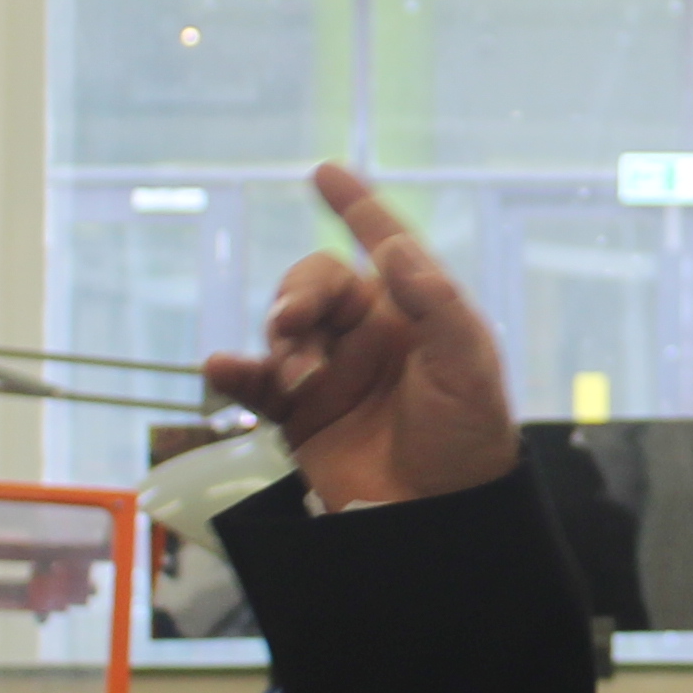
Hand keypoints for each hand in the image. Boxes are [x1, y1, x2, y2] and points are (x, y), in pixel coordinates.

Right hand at [199, 161, 522, 510]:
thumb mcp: (468, 366)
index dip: (356, 207)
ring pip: (284, 328)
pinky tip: (223, 371)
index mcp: (413, 312)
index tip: (324, 172)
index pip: (383, 243)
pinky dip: (235, 371)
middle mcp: (368, 333)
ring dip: (279, 340)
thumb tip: (393, 248)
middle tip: (294, 322)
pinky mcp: (299, 415)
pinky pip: (256, 381)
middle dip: (298, 294)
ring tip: (294, 376)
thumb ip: (435, 304)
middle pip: (316, 284)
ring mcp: (330, 371)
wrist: (439, 519)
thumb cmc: (469, 437)